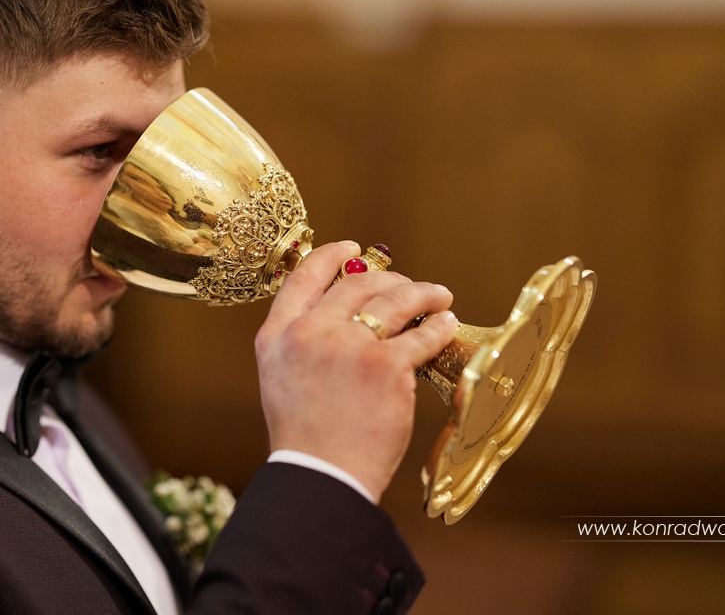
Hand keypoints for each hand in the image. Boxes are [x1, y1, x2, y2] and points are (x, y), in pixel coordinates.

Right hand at [255, 241, 458, 501]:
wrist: (323, 475)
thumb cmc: (306, 436)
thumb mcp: (281, 377)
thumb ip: (302, 341)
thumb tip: (343, 310)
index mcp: (278, 334)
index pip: (304, 276)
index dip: (332, 256)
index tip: (352, 249)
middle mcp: (311, 332)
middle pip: (357, 283)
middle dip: (389, 278)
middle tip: (408, 284)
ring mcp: (350, 346)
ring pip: (394, 300)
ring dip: (423, 293)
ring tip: (439, 297)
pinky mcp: (387, 367)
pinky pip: (422, 334)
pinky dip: (439, 326)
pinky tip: (446, 324)